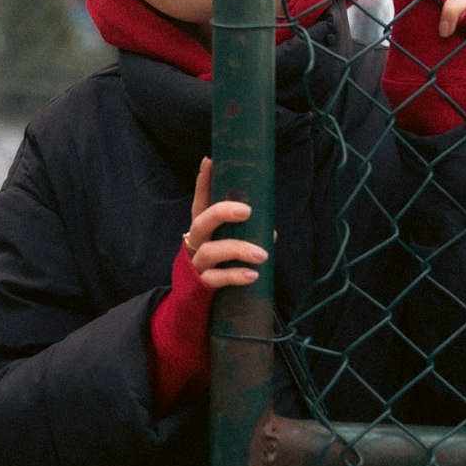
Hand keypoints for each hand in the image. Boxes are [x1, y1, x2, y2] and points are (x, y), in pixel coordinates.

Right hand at [182, 157, 267, 288]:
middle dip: (222, 212)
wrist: (193, 304)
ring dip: (238, 250)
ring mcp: (196, 264)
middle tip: (247, 211)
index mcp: (203, 230)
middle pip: (202, 221)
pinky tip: (252, 275)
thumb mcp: (226, 248)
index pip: (201, 202)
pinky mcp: (200, 285)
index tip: (209, 161)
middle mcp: (196, 243)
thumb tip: (272, 232)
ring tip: (262, 255)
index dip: (203, 182)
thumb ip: (245, 237)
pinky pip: (216, 278)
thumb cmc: (217, 268)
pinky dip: (234, 276)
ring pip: (211, 251)